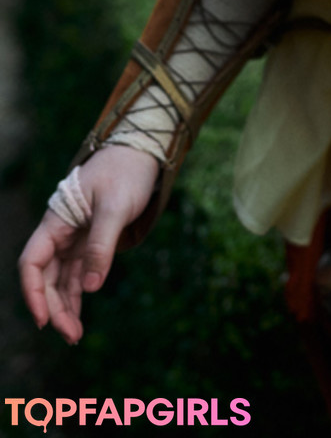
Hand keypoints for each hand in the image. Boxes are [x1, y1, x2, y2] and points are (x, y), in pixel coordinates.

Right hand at [18, 146, 159, 342]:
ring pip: (60, 280)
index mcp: (57, 221)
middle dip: (54, 308)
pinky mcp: (89, 242)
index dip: (33, 292)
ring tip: (75, 335)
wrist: (141, 153)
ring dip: (65, 306)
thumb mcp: (116, 207)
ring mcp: (74, 239)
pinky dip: (77, 295)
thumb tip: (92, 287)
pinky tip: (79, 316)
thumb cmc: (125, 172)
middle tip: (71, 335)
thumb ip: (102, 245)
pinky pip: (77, 274)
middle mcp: (60, 232)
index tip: (43, 319)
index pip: (32, 262)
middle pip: (46, 277)